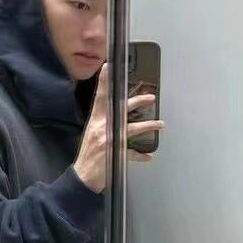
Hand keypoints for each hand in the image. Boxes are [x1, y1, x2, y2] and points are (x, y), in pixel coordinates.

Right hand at [74, 63, 164, 192]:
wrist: (82, 176)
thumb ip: (104, 122)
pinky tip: (148, 156)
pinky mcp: (115, 155)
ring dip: (147, 126)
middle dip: (136, 102)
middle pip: (120, 111)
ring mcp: (108, 141)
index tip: (108, 66)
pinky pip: (131, 154)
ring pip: (130, 129)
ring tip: (160, 124)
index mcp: (95, 121)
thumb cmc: (87, 154)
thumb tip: (118, 112)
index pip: (100, 97)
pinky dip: (140, 155)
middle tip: (151, 97)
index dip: (104, 82)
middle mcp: (102, 128)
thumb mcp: (92, 134)